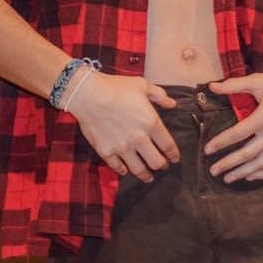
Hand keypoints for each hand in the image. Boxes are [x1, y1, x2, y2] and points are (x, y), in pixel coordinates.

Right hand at [66, 71, 180, 180]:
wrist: (88, 94)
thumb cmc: (116, 87)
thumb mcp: (142, 85)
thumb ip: (160, 95)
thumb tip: (172, 104)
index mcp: (151, 123)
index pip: (168, 146)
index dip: (174, 154)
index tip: (174, 158)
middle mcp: (139, 139)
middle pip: (156, 162)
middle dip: (161, 165)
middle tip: (161, 165)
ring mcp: (122, 147)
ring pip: (139, 170)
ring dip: (145, 175)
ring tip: (148, 177)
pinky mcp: (106, 151)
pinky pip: (117, 167)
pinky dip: (123, 170)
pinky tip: (125, 170)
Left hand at [204, 64, 262, 182]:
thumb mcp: (258, 80)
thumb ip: (233, 85)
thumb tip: (211, 87)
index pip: (239, 133)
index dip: (222, 142)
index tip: (207, 150)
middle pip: (249, 153)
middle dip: (229, 163)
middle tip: (213, 170)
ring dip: (244, 172)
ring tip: (228, 178)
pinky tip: (250, 176)